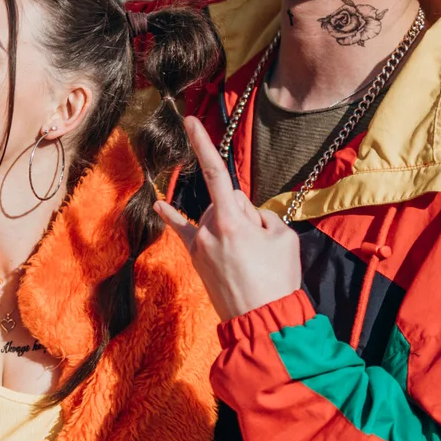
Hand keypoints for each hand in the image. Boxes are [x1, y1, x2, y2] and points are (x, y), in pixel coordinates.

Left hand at [153, 116, 301, 320]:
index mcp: (230, 219)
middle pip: (226, 202)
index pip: (215, 172)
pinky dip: (171, 215)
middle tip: (261, 247)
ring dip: (230, 227)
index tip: (189, 121)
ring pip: (215, 217)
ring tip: (250, 260)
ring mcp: (199, 244)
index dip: (203, 144)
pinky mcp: (196, 257)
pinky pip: (182, 230)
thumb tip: (244, 214)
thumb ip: (261, 215)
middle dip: (244, 214)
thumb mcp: (283, 237)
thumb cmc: (277, 278)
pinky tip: (157, 203)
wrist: (262, 320)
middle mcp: (208, 228)